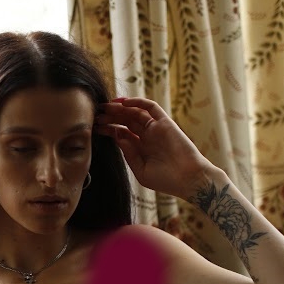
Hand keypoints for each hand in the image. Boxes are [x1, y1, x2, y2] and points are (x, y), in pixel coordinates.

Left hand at [94, 97, 213, 199]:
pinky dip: (137, 102)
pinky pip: (150, 107)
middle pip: (125, 122)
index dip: (108, 129)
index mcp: (141, 149)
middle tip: (95, 114)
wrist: (189, 179)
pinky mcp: (165, 122)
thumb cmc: (166, 180)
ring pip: (135, 113)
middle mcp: (147, 137)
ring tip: (105, 107)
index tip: (94, 127)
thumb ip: (129, 154)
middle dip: (110, 117)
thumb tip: (118, 136)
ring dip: (120, 109)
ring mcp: (156, 129)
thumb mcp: (141, 170)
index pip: (121, 134)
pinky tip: (123, 102)